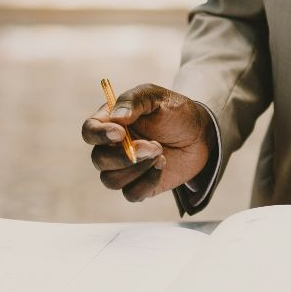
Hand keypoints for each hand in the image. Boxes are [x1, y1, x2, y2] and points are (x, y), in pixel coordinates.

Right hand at [81, 83, 214, 202]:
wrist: (201, 134)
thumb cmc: (175, 112)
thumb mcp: (157, 96)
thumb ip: (134, 100)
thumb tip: (116, 118)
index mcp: (111, 122)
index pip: (89, 131)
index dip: (99, 135)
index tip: (120, 133)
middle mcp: (112, 147)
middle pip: (98, 160)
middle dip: (124, 156)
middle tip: (155, 146)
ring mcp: (125, 169)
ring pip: (111, 180)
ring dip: (137, 169)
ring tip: (161, 152)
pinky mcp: (139, 185)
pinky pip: (131, 194)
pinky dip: (147, 182)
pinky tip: (163, 165)